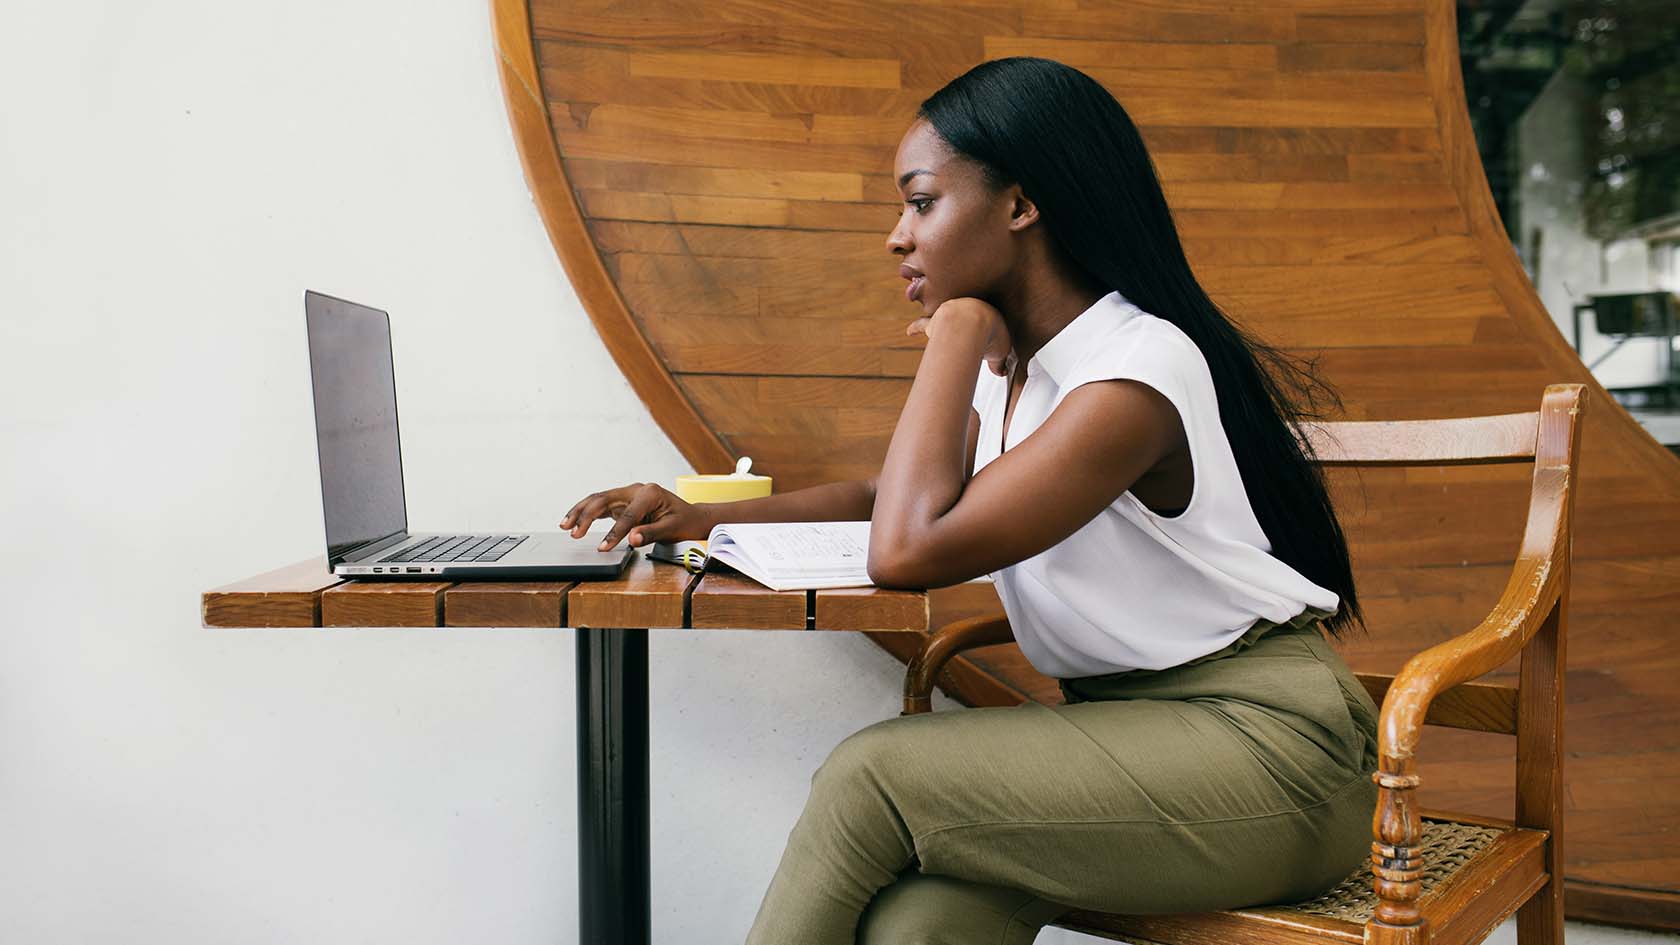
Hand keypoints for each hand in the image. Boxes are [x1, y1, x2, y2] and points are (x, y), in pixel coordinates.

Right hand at [560, 482, 713, 551]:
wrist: (690, 517)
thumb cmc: (683, 522)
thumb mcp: (671, 529)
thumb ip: (651, 533)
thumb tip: (632, 538)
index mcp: (649, 493)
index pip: (627, 514)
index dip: (614, 533)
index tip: (603, 548)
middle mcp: (635, 490)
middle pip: (604, 499)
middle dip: (586, 516)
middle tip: (573, 533)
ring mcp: (627, 495)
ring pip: (597, 500)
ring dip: (580, 512)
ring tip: (565, 525)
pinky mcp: (622, 502)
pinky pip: (600, 505)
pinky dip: (586, 513)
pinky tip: (574, 522)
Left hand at [905, 296, 1012, 375]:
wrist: (975, 321)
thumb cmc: (991, 332)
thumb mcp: (1001, 350)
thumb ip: (998, 361)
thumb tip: (999, 370)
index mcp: (986, 311)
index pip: (987, 321)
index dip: (987, 332)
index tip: (986, 339)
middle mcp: (967, 307)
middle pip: (965, 317)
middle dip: (965, 325)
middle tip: (964, 336)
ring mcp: (950, 312)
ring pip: (944, 319)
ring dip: (942, 327)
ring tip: (941, 337)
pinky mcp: (935, 321)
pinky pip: (923, 323)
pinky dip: (916, 328)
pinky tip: (910, 331)